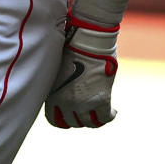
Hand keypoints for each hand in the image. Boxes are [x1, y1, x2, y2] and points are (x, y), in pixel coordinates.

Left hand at [45, 12, 118, 128]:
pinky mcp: (101, 100)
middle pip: (73, 122)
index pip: (54, 120)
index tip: (70, 117)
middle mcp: (66, 102)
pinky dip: (109, 116)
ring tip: (99, 112)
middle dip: (80, 117)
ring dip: (95, 118)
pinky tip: (112, 111)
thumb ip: (58, 86)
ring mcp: (84, 103)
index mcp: (52, 94)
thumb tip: (64, 95)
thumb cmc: (71, 48)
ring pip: (90, 123)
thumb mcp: (57, 70)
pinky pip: (105, 118)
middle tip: (87, 110)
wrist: (87, 41)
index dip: (63, 119)